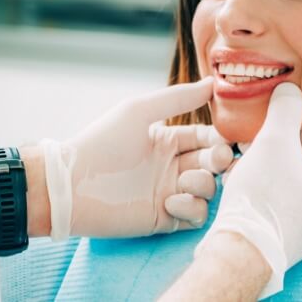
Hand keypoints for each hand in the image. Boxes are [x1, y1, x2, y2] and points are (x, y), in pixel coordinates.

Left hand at [41, 77, 233, 238]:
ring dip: (203, 184)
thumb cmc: (102, 142)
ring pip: (208, 188)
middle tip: (219, 159)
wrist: (73, 185)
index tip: (228, 139)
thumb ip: (178, 98)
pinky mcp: (163, 218)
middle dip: (220, 160)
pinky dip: (191, 207)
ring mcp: (168, 192)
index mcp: (166, 140)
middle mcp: (170, 166)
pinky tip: (170, 202)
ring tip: (183, 181)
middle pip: (212, 163)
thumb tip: (213, 83)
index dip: (220, 138)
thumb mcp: (139, 111)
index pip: (205, 137)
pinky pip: (195, 214)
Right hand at [195, 83, 301, 296]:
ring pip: (293, 186)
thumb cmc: (265, 192)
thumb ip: (286, 109)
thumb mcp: (274, 139)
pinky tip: (241, 183)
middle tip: (260, 141)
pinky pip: (282, 206)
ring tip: (245, 159)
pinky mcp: (291, 241)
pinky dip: (265, 190)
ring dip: (270, 169)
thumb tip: (290, 89)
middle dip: (282, 150)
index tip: (283, 126)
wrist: (243, 248)